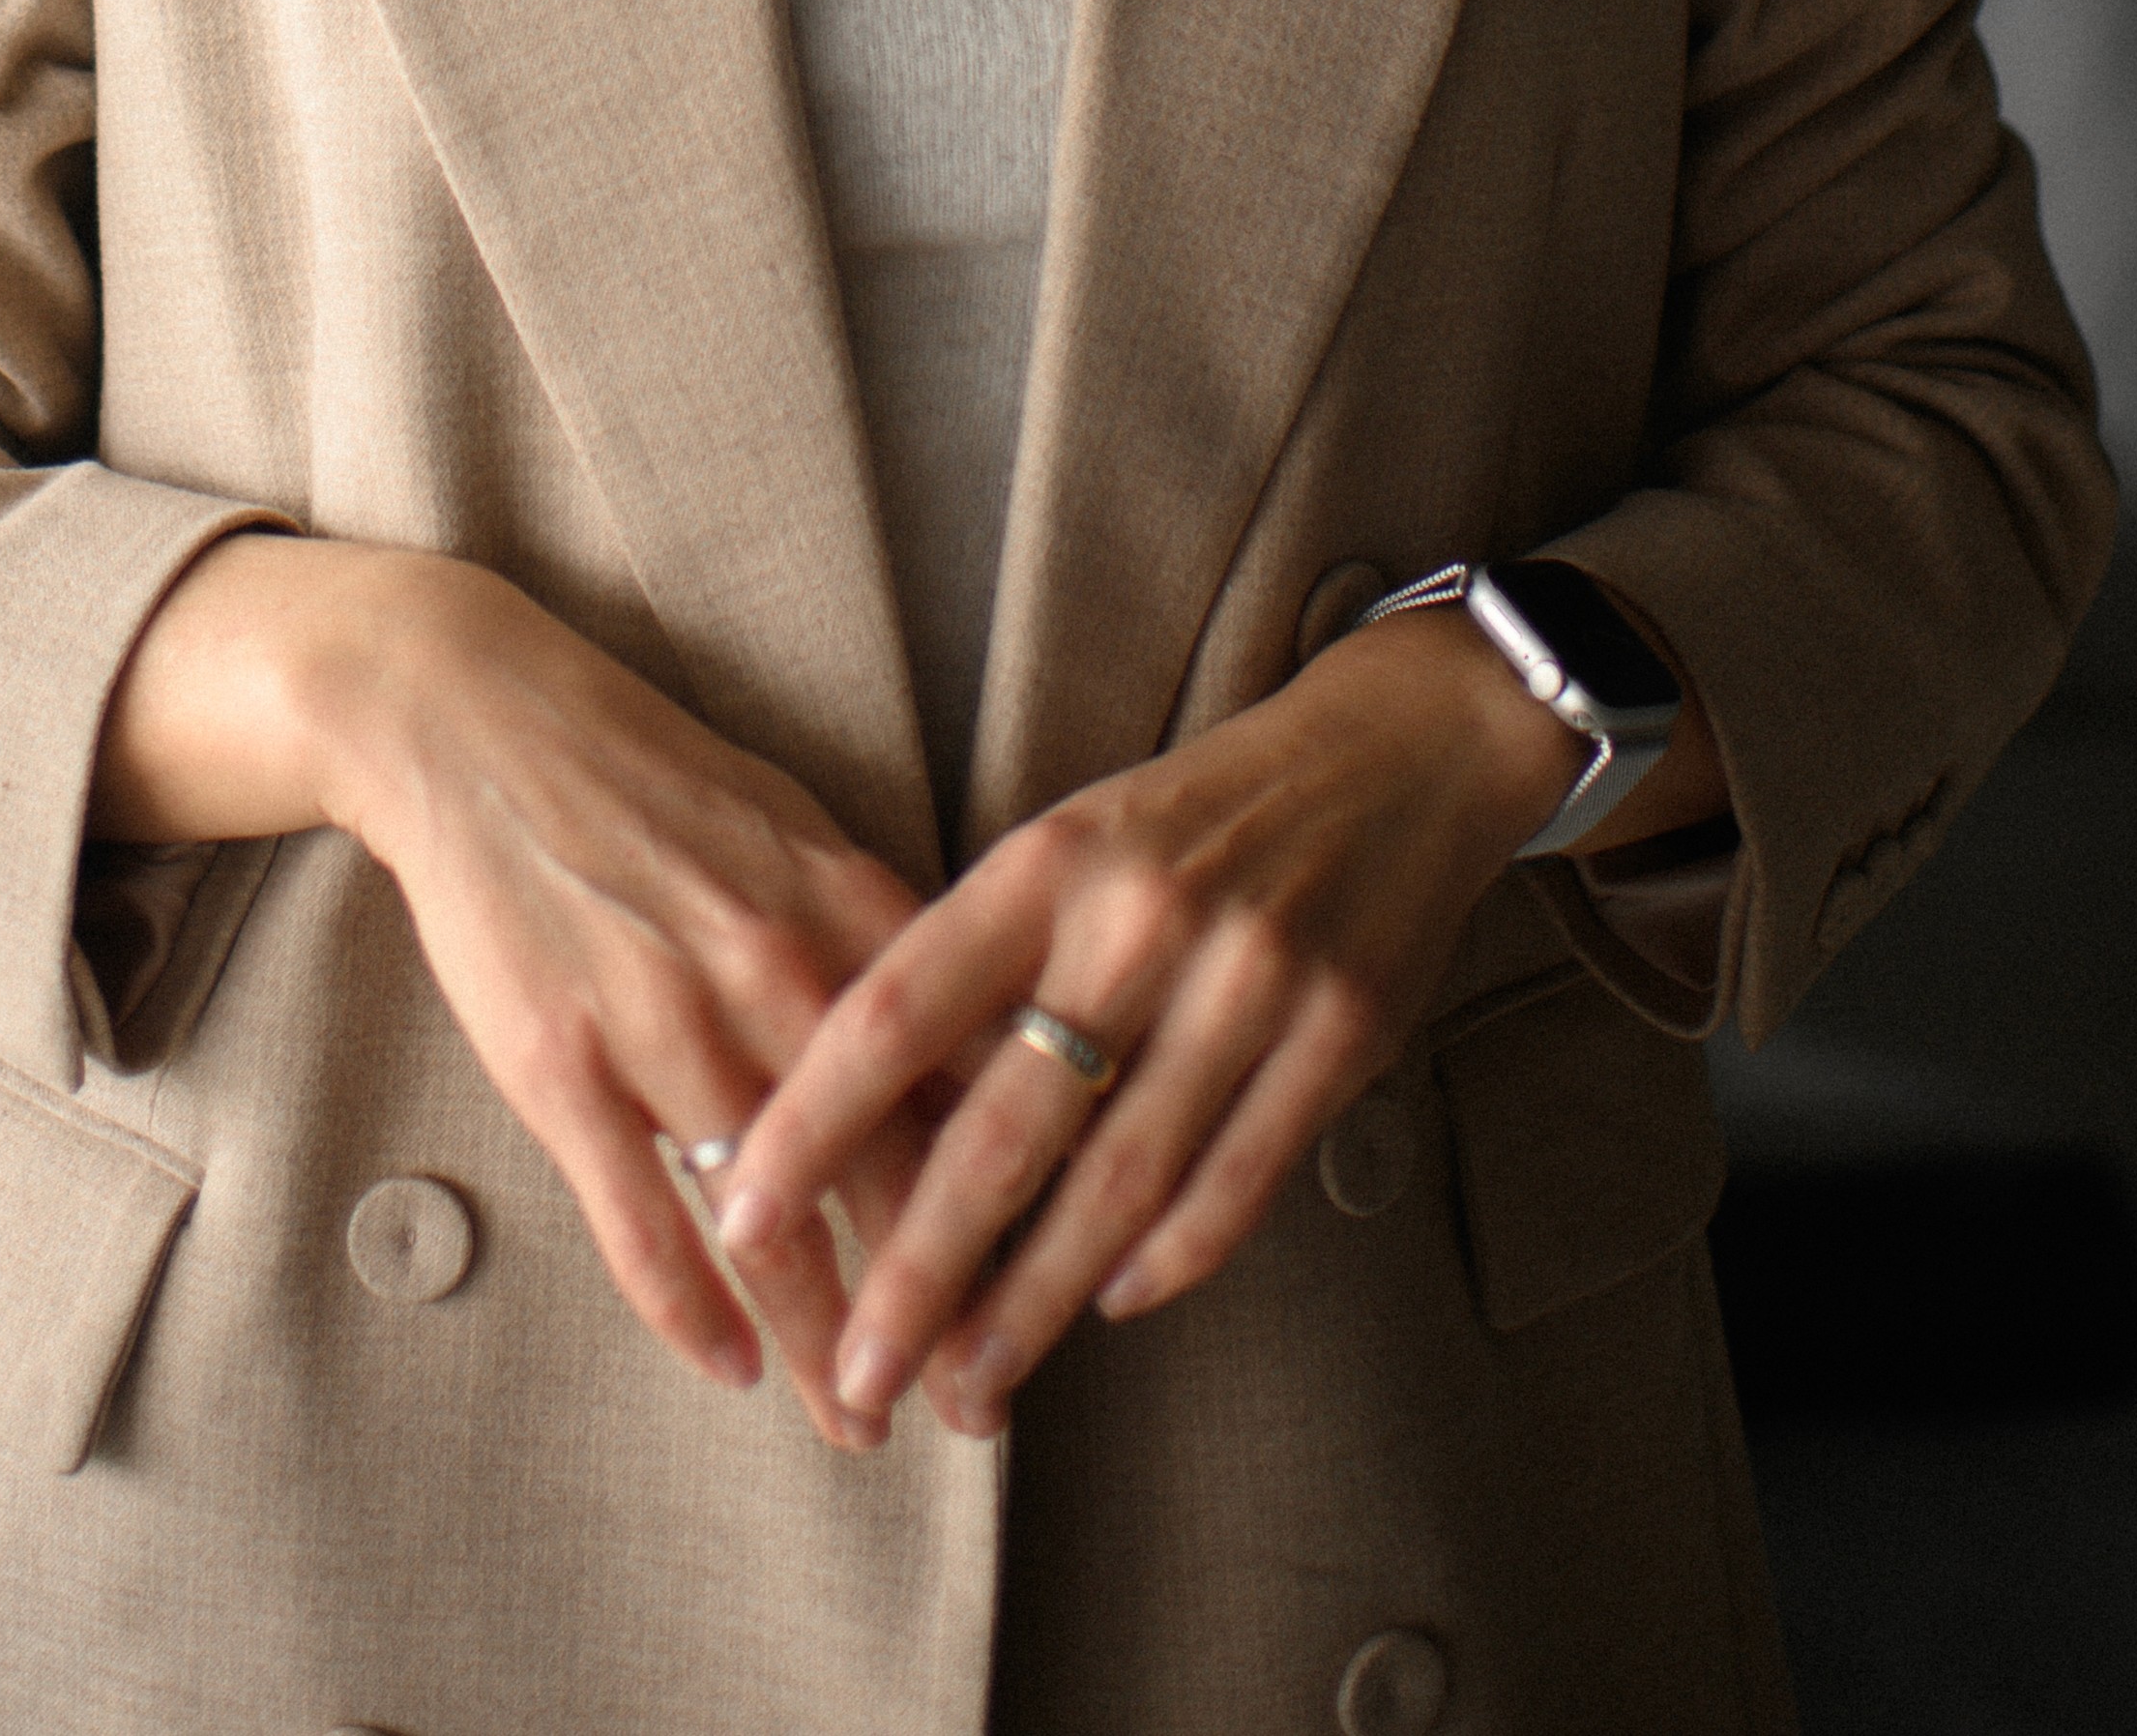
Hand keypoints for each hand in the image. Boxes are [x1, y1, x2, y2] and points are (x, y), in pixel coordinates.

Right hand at [92, 536, 931, 1437]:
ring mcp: (664, 1022)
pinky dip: (689, 1309)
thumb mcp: (791, 827)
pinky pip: (641, 1218)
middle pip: (888, 1169)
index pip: (967, 1072)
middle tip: (981, 1402)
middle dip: (940, 1301)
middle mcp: (773, 970)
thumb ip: (874, 934)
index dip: (1019, 1190)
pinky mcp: (563, 1064)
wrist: (482, 722)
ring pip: (775, 1222)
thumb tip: (973, 1022)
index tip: (1054, 1279)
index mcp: (844, 907)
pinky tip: (727, 1368)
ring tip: (864, 1423)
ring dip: (824, 1338)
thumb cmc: (647, 778)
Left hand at [712, 607, 1595, 1444]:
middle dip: (919, 1270)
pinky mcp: (1339, 1033)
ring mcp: (1247, 979)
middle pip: (1002, 1129)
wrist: (1395, 752)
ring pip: (1117, 1181)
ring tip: (970, 1384)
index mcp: (1048, 860)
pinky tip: (1109, 1305)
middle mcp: (1139, 919)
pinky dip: (1169, 1258)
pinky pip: (1236, 1180)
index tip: (742, 1218)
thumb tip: (871, 1115)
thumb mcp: (1072, 844)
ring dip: (1034, 1303)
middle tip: (857, 1376)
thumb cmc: (1194, 819)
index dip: (813, 1121)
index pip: (898, 1006)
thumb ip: (984, 960)